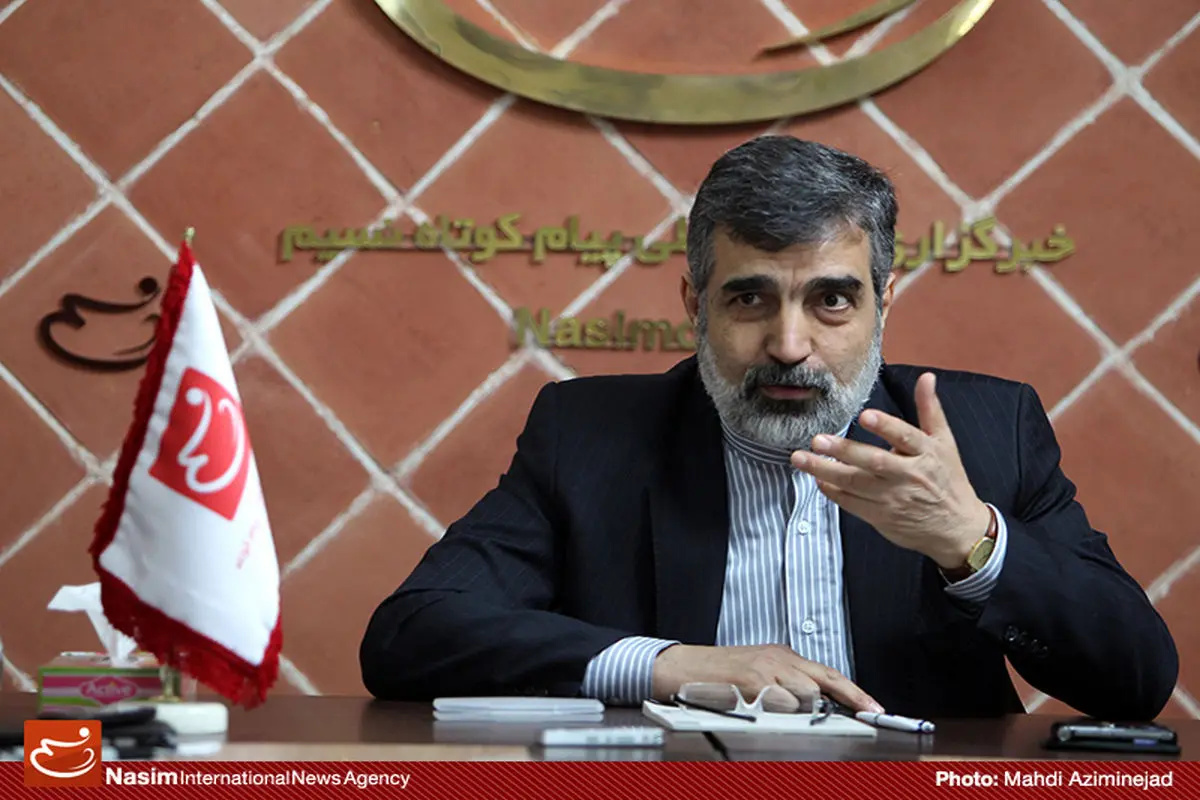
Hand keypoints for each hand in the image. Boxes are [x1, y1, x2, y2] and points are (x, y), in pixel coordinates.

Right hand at [650, 643, 883, 712]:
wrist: (679, 668)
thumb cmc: (715, 675)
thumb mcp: (757, 672)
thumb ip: (786, 684)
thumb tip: (816, 705)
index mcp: (782, 654)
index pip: (828, 673)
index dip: (854, 692)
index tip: (874, 707)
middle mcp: (777, 658)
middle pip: (823, 682)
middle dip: (843, 700)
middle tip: (865, 714)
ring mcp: (764, 669)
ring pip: (804, 694)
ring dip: (802, 710)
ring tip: (786, 714)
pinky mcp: (750, 681)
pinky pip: (779, 702)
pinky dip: (779, 712)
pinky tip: (765, 711)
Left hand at [790, 372, 990, 569]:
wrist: (956, 528)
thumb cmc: (947, 480)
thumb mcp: (945, 443)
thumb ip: (929, 409)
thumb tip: (927, 377)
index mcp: (927, 453)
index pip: (905, 436)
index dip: (885, 426)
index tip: (865, 415)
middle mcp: (909, 476)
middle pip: (874, 462)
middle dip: (844, 450)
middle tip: (818, 439)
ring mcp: (893, 498)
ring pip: (855, 483)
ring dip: (825, 470)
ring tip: (801, 458)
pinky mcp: (881, 516)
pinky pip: (852, 503)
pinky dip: (832, 491)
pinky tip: (817, 478)